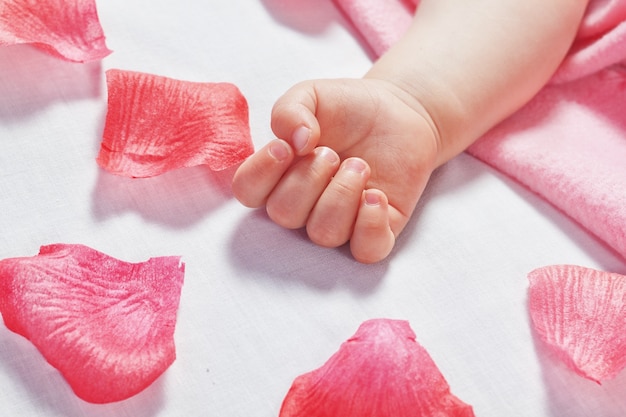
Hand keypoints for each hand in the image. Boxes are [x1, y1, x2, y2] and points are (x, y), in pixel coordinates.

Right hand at [232, 78, 438, 262]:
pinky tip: (376, 195)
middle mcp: (304, 205)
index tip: (286, 147)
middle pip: (284, 214)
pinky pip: (366, 251)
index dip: (261, 174)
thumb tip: (295, 142)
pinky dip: (370, 226)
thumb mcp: (311, 94)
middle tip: (332, 152)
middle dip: (308, 179)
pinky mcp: (377, 229)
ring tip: (359, 165)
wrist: (399, 110)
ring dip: (341, 195)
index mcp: (279, 174)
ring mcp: (340, 221)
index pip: (248, 192)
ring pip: (322, 233)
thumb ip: (290, 110)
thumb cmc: (348, 107)